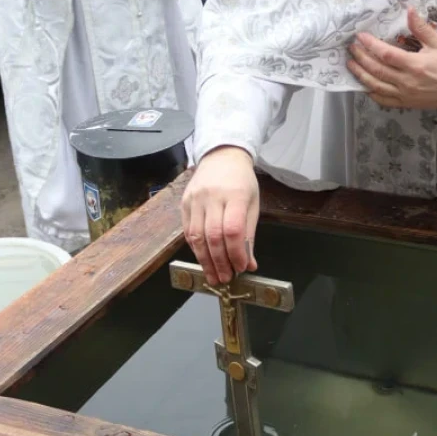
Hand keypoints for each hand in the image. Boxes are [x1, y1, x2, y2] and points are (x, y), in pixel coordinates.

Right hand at [181, 147, 258, 285]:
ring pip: (197, 236)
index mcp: (235, 194)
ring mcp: (195, 199)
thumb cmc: (242, 182)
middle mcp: (212, 197)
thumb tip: (249, 264)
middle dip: (219, 262)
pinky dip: (196, 249)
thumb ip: (249, 235)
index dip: (236, 253)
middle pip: (212, 236)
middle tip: (225, 279)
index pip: (232, 230)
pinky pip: (188, 231)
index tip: (241, 268)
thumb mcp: (253, 204)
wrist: (221, 156)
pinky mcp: (184, 203)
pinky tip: (204, 259)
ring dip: (205, 260)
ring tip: (213, 276)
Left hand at [346, 8, 436, 109]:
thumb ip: (421, 28)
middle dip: (361, 58)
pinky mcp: (407, 103)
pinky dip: (372, 93)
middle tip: (351, 48)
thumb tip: (409, 9)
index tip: (360, 36)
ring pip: (376, 86)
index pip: (385, 54)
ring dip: (361, 75)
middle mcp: (407, 82)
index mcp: (415, 65)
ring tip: (351, 64)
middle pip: (376, 70)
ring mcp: (406, 95)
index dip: (370, 45)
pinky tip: (365, 84)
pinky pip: (384, 100)